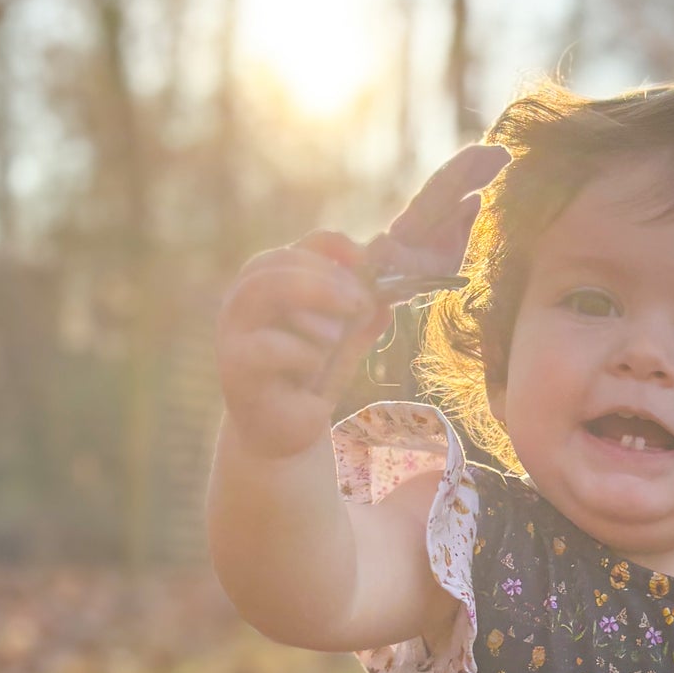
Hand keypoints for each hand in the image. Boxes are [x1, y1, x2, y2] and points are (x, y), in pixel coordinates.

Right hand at [215, 143, 508, 459]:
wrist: (283, 429)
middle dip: (328, 278)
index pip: (319, 243)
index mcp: (287, 274)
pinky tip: (310, 371)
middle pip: (287, 257)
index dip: (347, 244)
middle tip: (360, 303)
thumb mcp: (353, 330)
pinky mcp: (234, 364)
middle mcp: (254, 290)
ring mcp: (237, 324)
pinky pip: (268, 346)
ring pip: (268, 286)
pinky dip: (298, 354)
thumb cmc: (318, 370)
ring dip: (313, 306)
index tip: (375, 256)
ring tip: (334, 332)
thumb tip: (439, 243)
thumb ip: (379, 295)